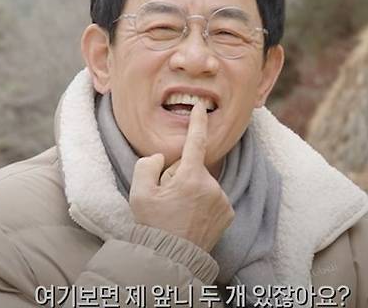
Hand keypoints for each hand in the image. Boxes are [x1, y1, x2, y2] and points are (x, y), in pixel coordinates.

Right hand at [129, 101, 234, 251]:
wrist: (171, 259)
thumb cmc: (153, 226)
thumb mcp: (139, 193)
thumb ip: (148, 165)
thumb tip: (163, 158)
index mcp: (190, 178)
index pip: (195, 141)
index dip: (197, 122)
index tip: (200, 107)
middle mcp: (211, 186)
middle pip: (192, 168)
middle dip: (180, 176)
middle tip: (167, 199)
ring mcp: (222, 200)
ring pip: (203, 183)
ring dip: (191, 190)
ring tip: (178, 213)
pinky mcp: (228, 213)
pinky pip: (213, 197)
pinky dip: (203, 202)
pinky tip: (191, 218)